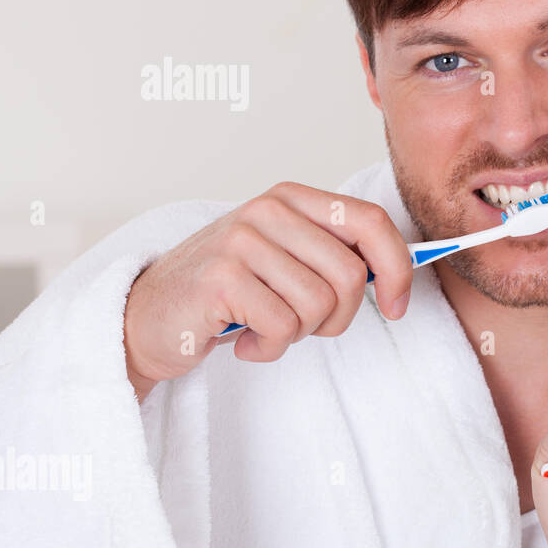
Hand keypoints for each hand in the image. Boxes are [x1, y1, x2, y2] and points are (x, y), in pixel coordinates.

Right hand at [123, 182, 413, 398]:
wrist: (148, 319)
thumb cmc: (229, 294)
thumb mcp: (287, 261)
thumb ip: (336, 257)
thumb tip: (400, 275)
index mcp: (292, 199)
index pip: (371, 222)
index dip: (397, 268)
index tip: (397, 306)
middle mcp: (267, 210)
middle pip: (350, 275)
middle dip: (338, 317)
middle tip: (301, 325)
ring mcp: (241, 240)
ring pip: (319, 305)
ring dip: (298, 334)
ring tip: (265, 327)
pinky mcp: (220, 278)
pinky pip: (282, 327)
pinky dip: (268, 348)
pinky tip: (243, 340)